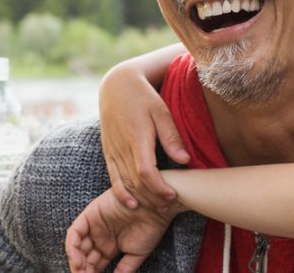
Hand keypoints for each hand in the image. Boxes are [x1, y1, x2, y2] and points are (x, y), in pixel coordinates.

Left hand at [66, 189, 178, 272]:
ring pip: (77, 247)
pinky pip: (75, 232)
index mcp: (109, 246)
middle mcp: (99, 236)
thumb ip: (124, 269)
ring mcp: (94, 225)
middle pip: (84, 257)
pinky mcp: (90, 215)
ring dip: (76, 262)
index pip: (94, 264)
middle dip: (82, 271)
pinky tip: (77, 261)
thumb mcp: (136, 254)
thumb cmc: (150, 228)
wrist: (156, 207)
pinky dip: (72, 247)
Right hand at [99, 63, 188, 209]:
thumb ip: (171, 137)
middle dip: (153, 197)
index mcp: (137, 137)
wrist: (117, 86)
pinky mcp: (108, 152)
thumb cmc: (144, 97)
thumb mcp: (161, 112)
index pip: (145, 171)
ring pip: (124, 183)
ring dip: (140, 198)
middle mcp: (122, 147)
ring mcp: (112, 151)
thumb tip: (185, 161)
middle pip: (135, 182)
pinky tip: (132, 204)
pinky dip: (121, 193)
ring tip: (157, 206)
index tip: (173, 195)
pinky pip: (113, 178)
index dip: (159, 188)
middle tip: (170, 205)